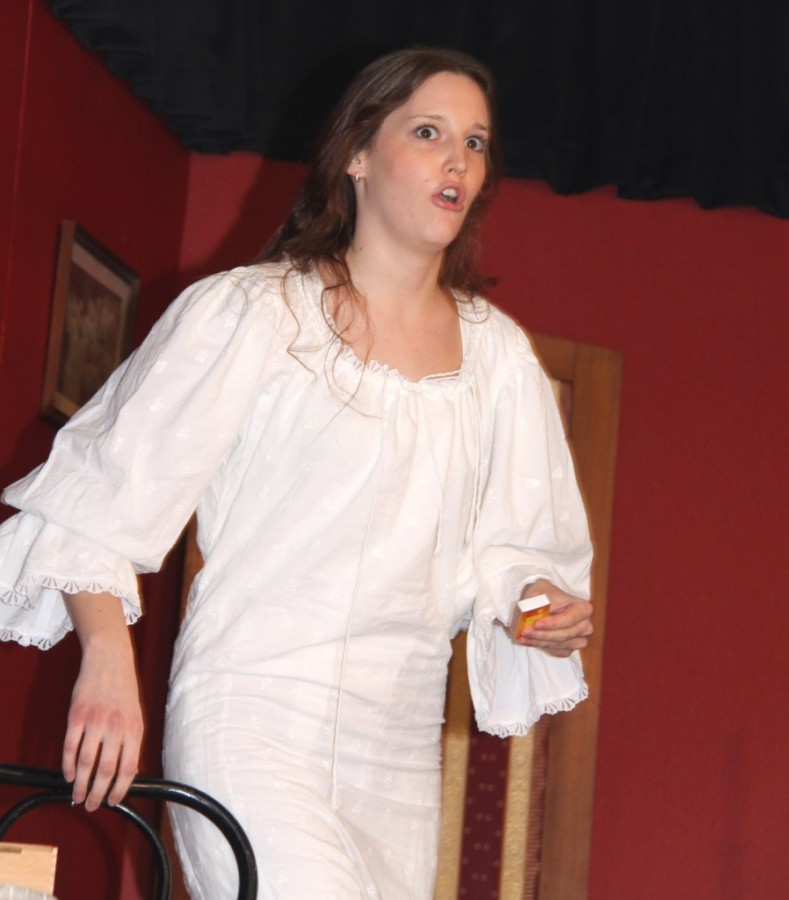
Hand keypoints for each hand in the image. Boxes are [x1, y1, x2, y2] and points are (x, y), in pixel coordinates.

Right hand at [62, 592, 143, 811]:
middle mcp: (117, 727)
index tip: (112, 802)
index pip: (129, 769)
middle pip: (106, 770)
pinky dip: (67, 765)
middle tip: (90, 805)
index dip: (120, 790)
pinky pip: (70, 745)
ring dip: (80, 784)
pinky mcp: (77, 715)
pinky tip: (67, 775)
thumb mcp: (136, 716)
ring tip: (77, 796)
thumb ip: (131, 742)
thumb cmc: (124, 691)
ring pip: (85, 762)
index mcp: (135, 729)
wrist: (111, 660)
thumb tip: (126, 773)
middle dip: (97, 793)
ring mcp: (96, 720)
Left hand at [510, 579, 592, 657]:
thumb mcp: (539, 592)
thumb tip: (531, 616)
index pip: (570, 618)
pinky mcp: (570, 648)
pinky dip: (541, 646)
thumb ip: (536, 603)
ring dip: (540, 642)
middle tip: (525, 631)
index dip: (553, 623)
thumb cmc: (543, 594)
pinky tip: (528, 640)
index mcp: (583, 608)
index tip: (536, 624)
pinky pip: (557, 651)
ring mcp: (579, 638)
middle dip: (543, 635)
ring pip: (560, 645)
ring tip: (523, 637)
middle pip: (565, 634)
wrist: (541, 601)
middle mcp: (585, 625)